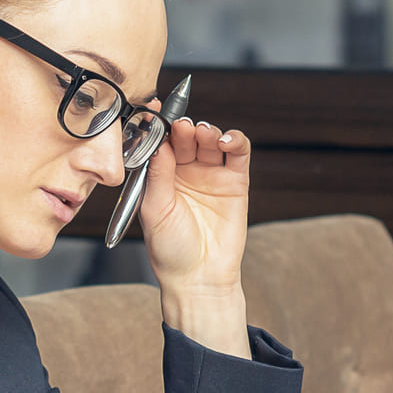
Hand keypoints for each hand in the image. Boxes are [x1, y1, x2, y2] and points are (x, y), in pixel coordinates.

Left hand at [136, 118, 253, 354]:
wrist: (198, 278)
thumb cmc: (170, 250)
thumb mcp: (154, 209)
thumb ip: (157, 174)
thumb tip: (160, 142)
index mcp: (161, 175)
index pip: (162, 141)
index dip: (161, 127)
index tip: (158, 114)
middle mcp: (186, 171)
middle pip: (188, 137)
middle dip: (185, 128)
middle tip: (183, 127)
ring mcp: (211, 175)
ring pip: (212, 140)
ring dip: (209, 131)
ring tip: (204, 134)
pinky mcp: (236, 182)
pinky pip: (237, 153)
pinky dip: (234, 140)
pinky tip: (225, 140)